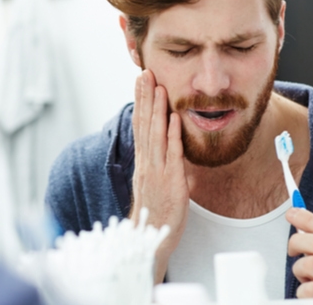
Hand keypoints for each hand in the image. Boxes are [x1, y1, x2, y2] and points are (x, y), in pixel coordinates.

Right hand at [130, 69, 188, 282]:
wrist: (150, 239)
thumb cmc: (155, 213)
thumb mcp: (155, 183)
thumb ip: (160, 163)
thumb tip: (168, 147)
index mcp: (143, 161)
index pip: (140, 125)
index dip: (140, 102)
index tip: (141, 82)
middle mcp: (147, 162)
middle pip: (144, 124)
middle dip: (145, 97)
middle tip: (145, 73)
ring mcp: (157, 171)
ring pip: (155, 134)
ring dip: (156, 109)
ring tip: (158, 86)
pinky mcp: (170, 181)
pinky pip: (171, 154)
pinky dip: (171, 134)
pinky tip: (172, 118)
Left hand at [286, 208, 312, 297]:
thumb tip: (300, 219)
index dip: (308, 218)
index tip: (292, 213)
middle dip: (297, 241)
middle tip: (291, 249)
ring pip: (309, 263)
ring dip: (299, 270)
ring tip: (306, 279)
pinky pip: (306, 288)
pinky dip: (302, 291)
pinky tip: (310, 296)